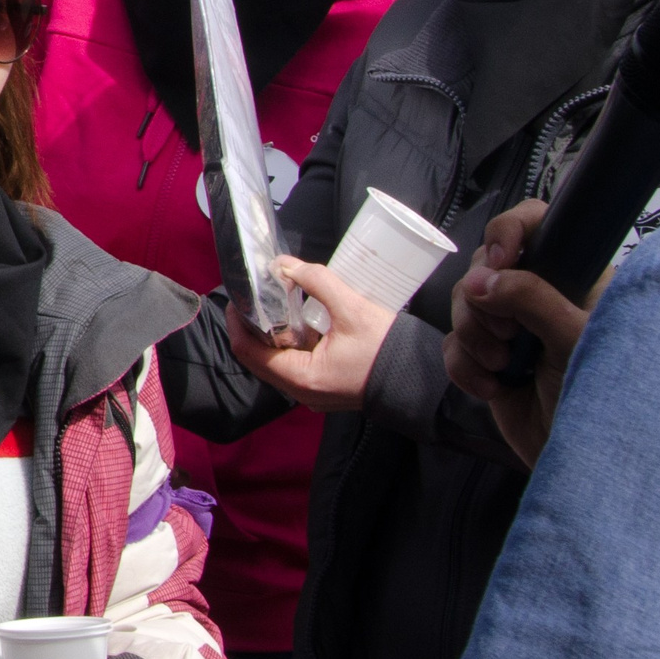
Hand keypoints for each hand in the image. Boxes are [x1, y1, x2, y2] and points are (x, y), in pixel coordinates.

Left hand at [224, 256, 393, 413]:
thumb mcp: (352, 309)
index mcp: (301, 378)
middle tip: (253, 296)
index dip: (237, 322)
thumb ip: (318, 282)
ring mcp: (312, 394)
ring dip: (271, 334)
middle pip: (259, 358)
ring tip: (272, 303)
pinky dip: (290, 344)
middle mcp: (301, 392)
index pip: (249, 351)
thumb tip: (285, 265)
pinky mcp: (324, 388)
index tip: (236, 297)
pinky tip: (296, 320)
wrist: (423, 380)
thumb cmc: (390, 350)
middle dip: (252, 326)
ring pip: (277, 362)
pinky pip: (295, 366)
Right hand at [444, 199, 591, 468]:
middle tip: (508, 335)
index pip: (538, 224)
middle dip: (484, 302)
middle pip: (486, 265)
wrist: (584, 461)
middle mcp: (542, 295)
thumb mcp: (574, 339)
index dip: (509, 232)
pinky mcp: (488, 360)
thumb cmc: (601, 395)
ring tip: (504, 366)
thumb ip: (532, 299)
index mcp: (576, 278)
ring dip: (474, 337)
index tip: (499, 262)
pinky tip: (492, 387)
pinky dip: (465, 367)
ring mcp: (513, 328)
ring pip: (464, 304)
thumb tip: (481, 280)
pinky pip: (454, 345)